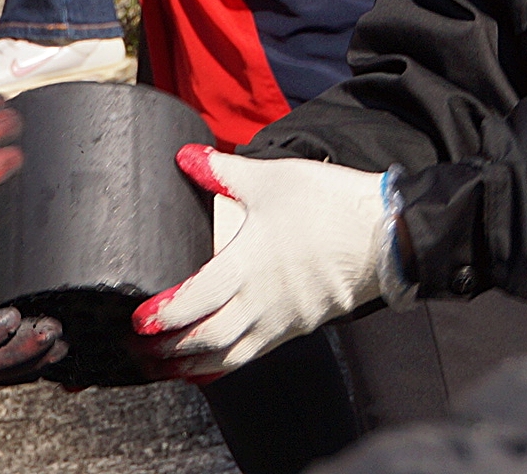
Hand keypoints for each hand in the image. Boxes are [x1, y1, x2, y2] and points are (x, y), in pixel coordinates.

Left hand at [132, 150, 401, 382]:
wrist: (388, 234)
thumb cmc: (330, 205)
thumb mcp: (270, 178)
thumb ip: (223, 171)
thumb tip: (184, 157)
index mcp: (250, 265)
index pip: (198, 299)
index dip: (166, 313)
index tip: (139, 319)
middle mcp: (264, 301)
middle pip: (209, 338)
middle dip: (170, 349)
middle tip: (139, 351)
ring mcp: (283, 319)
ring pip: (232, 355)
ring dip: (196, 365)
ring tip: (167, 369)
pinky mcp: (300, 325)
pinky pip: (257, 353)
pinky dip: (229, 364)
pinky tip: (214, 366)